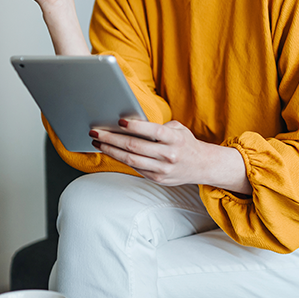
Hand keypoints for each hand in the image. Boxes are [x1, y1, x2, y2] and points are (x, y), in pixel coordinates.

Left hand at [91, 119, 251, 193]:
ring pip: (131, 159)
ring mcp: (162, 170)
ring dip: (111, 150)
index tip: (118, 120)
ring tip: (98, 142)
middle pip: (135, 146)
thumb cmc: (186, 143)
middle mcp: (168, 155)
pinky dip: (120, 158)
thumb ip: (159, 127)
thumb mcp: (178, 129)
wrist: (202, 166)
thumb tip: (132, 125)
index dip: (134, 126)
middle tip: (96, 131)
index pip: (152, 131)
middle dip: (112, 138)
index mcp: (174, 139)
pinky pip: (134, 167)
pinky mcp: (156, 179)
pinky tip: (110, 151)